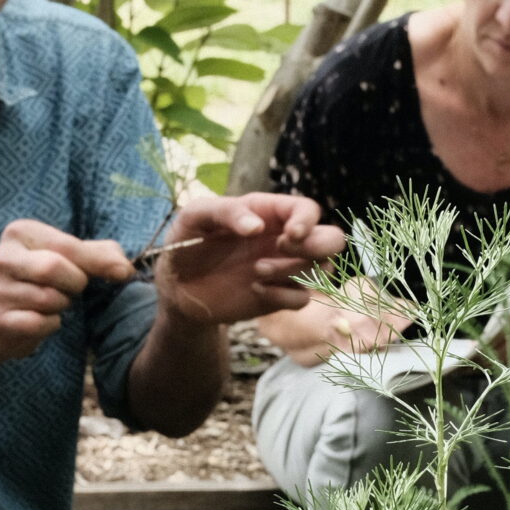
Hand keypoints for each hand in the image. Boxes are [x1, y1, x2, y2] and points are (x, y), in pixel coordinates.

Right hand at [0, 218, 133, 358]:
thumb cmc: (39, 279)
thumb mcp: (66, 257)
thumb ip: (98, 254)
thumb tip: (125, 268)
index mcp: (20, 233)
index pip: (66, 245)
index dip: (98, 261)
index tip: (123, 273)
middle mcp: (3, 258)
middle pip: (53, 268)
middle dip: (74, 282)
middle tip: (74, 288)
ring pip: (48, 299)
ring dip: (62, 305)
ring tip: (53, 302)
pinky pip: (39, 324)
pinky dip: (50, 325)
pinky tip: (42, 320)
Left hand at [153, 191, 344, 327]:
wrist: (177, 286)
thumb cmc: (186, 242)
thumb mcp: (195, 217)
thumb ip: (225, 212)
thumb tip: (258, 227)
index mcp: (269, 212)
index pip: (308, 209)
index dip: (308, 221)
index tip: (289, 236)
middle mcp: (284, 239)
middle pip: (332, 239)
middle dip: (317, 246)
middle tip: (281, 249)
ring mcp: (284, 269)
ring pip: (322, 270)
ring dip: (294, 271)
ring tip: (256, 271)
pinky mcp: (279, 297)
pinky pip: (303, 299)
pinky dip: (284, 296)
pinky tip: (255, 289)